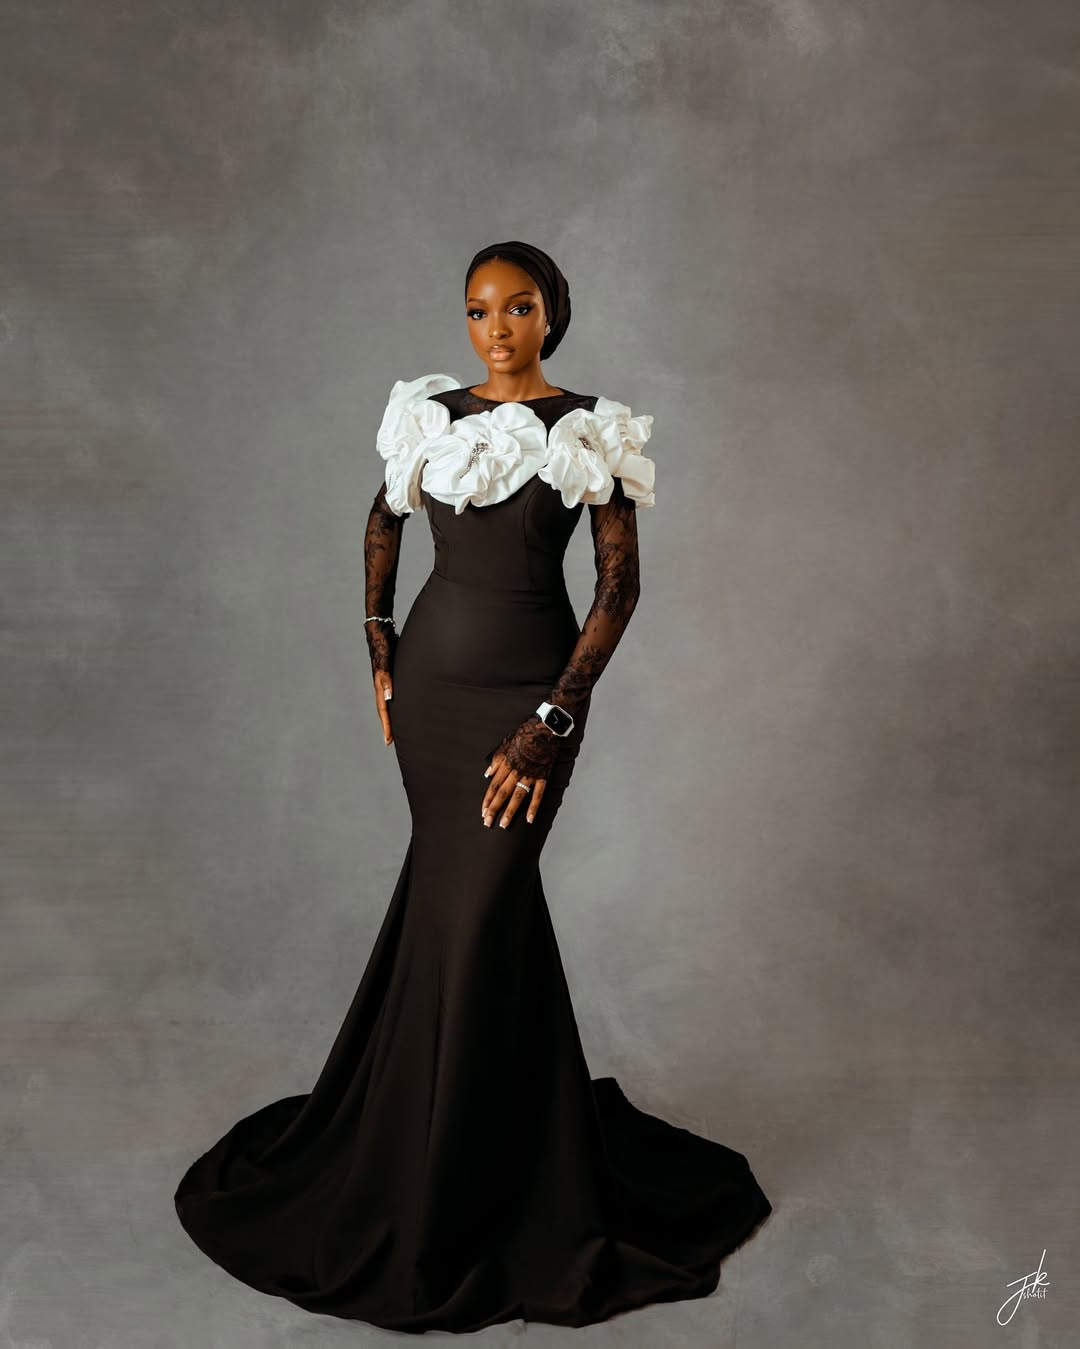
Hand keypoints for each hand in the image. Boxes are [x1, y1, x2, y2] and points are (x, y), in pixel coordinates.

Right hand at [366, 622, 396, 745]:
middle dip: (389, 725)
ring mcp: (387, 680)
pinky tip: (405, 703)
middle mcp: (382, 686)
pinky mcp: (393, 674)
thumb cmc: (383, 645)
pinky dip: (399, 701)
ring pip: (390, 701)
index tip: (388, 741)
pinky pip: (396, 692)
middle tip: (392, 741)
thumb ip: (386, 679)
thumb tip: (388, 697)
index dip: (386, 726)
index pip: (383, 711)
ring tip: (400, 726)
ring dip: (394, 714)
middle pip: (385, 709)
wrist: (381, 631)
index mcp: (380, 686)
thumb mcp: (385, 662)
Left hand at [481, 715, 561, 827]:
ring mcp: (530, 775)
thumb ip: (496, 760)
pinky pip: (538, 794)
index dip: (487, 800)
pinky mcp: (542, 776)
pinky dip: (533, 807)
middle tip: (488, 822)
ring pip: (517, 796)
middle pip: (502, 793)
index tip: (483, 811)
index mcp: (507, 764)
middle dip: (494, 809)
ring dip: (510, 811)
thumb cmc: (525, 734)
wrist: (544, 728)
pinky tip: (529, 819)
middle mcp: (516, 771)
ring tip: (504, 824)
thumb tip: (487, 774)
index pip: (494, 786)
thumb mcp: (506, 743)